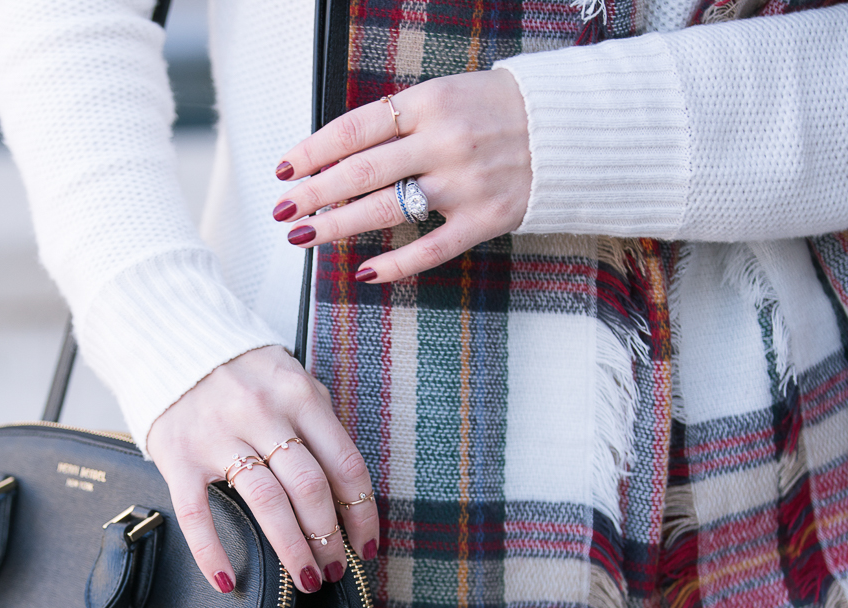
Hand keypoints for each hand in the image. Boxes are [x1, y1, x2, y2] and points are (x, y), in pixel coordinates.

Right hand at [145, 345, 379, 593]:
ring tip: (305, 578)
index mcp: (299, 396)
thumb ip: (319, 420)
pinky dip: (211, 552)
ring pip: (267, 502)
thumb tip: (348, 486)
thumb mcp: (290, 378)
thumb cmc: (240, 371)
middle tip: (334, 568)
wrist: (169, 344)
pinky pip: (197, 513)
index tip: (364, 545)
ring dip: (292, 548)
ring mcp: (219, 435)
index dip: (361, 513)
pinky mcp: (179, 456)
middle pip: (310, 487)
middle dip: (329, 538)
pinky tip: (227, 581)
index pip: (345, 464)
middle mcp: (262, 413)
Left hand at [272, 68, 530, 283]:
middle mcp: (443, 142)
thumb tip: (339, 155)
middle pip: (361, 172)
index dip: (314, 151)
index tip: (285, 169)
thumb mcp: (445, 95)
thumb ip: (398, 122)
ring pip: (386, 209)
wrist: (566, 128)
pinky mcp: (484, 219)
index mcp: (429, 103)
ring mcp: (464, 184)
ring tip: (303, 235)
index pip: (355, 129)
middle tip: (281, 209)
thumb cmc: (495, 111)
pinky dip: (396, 264)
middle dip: (313, 192)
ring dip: (337, 225)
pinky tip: (364, 273)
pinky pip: (432, 248)